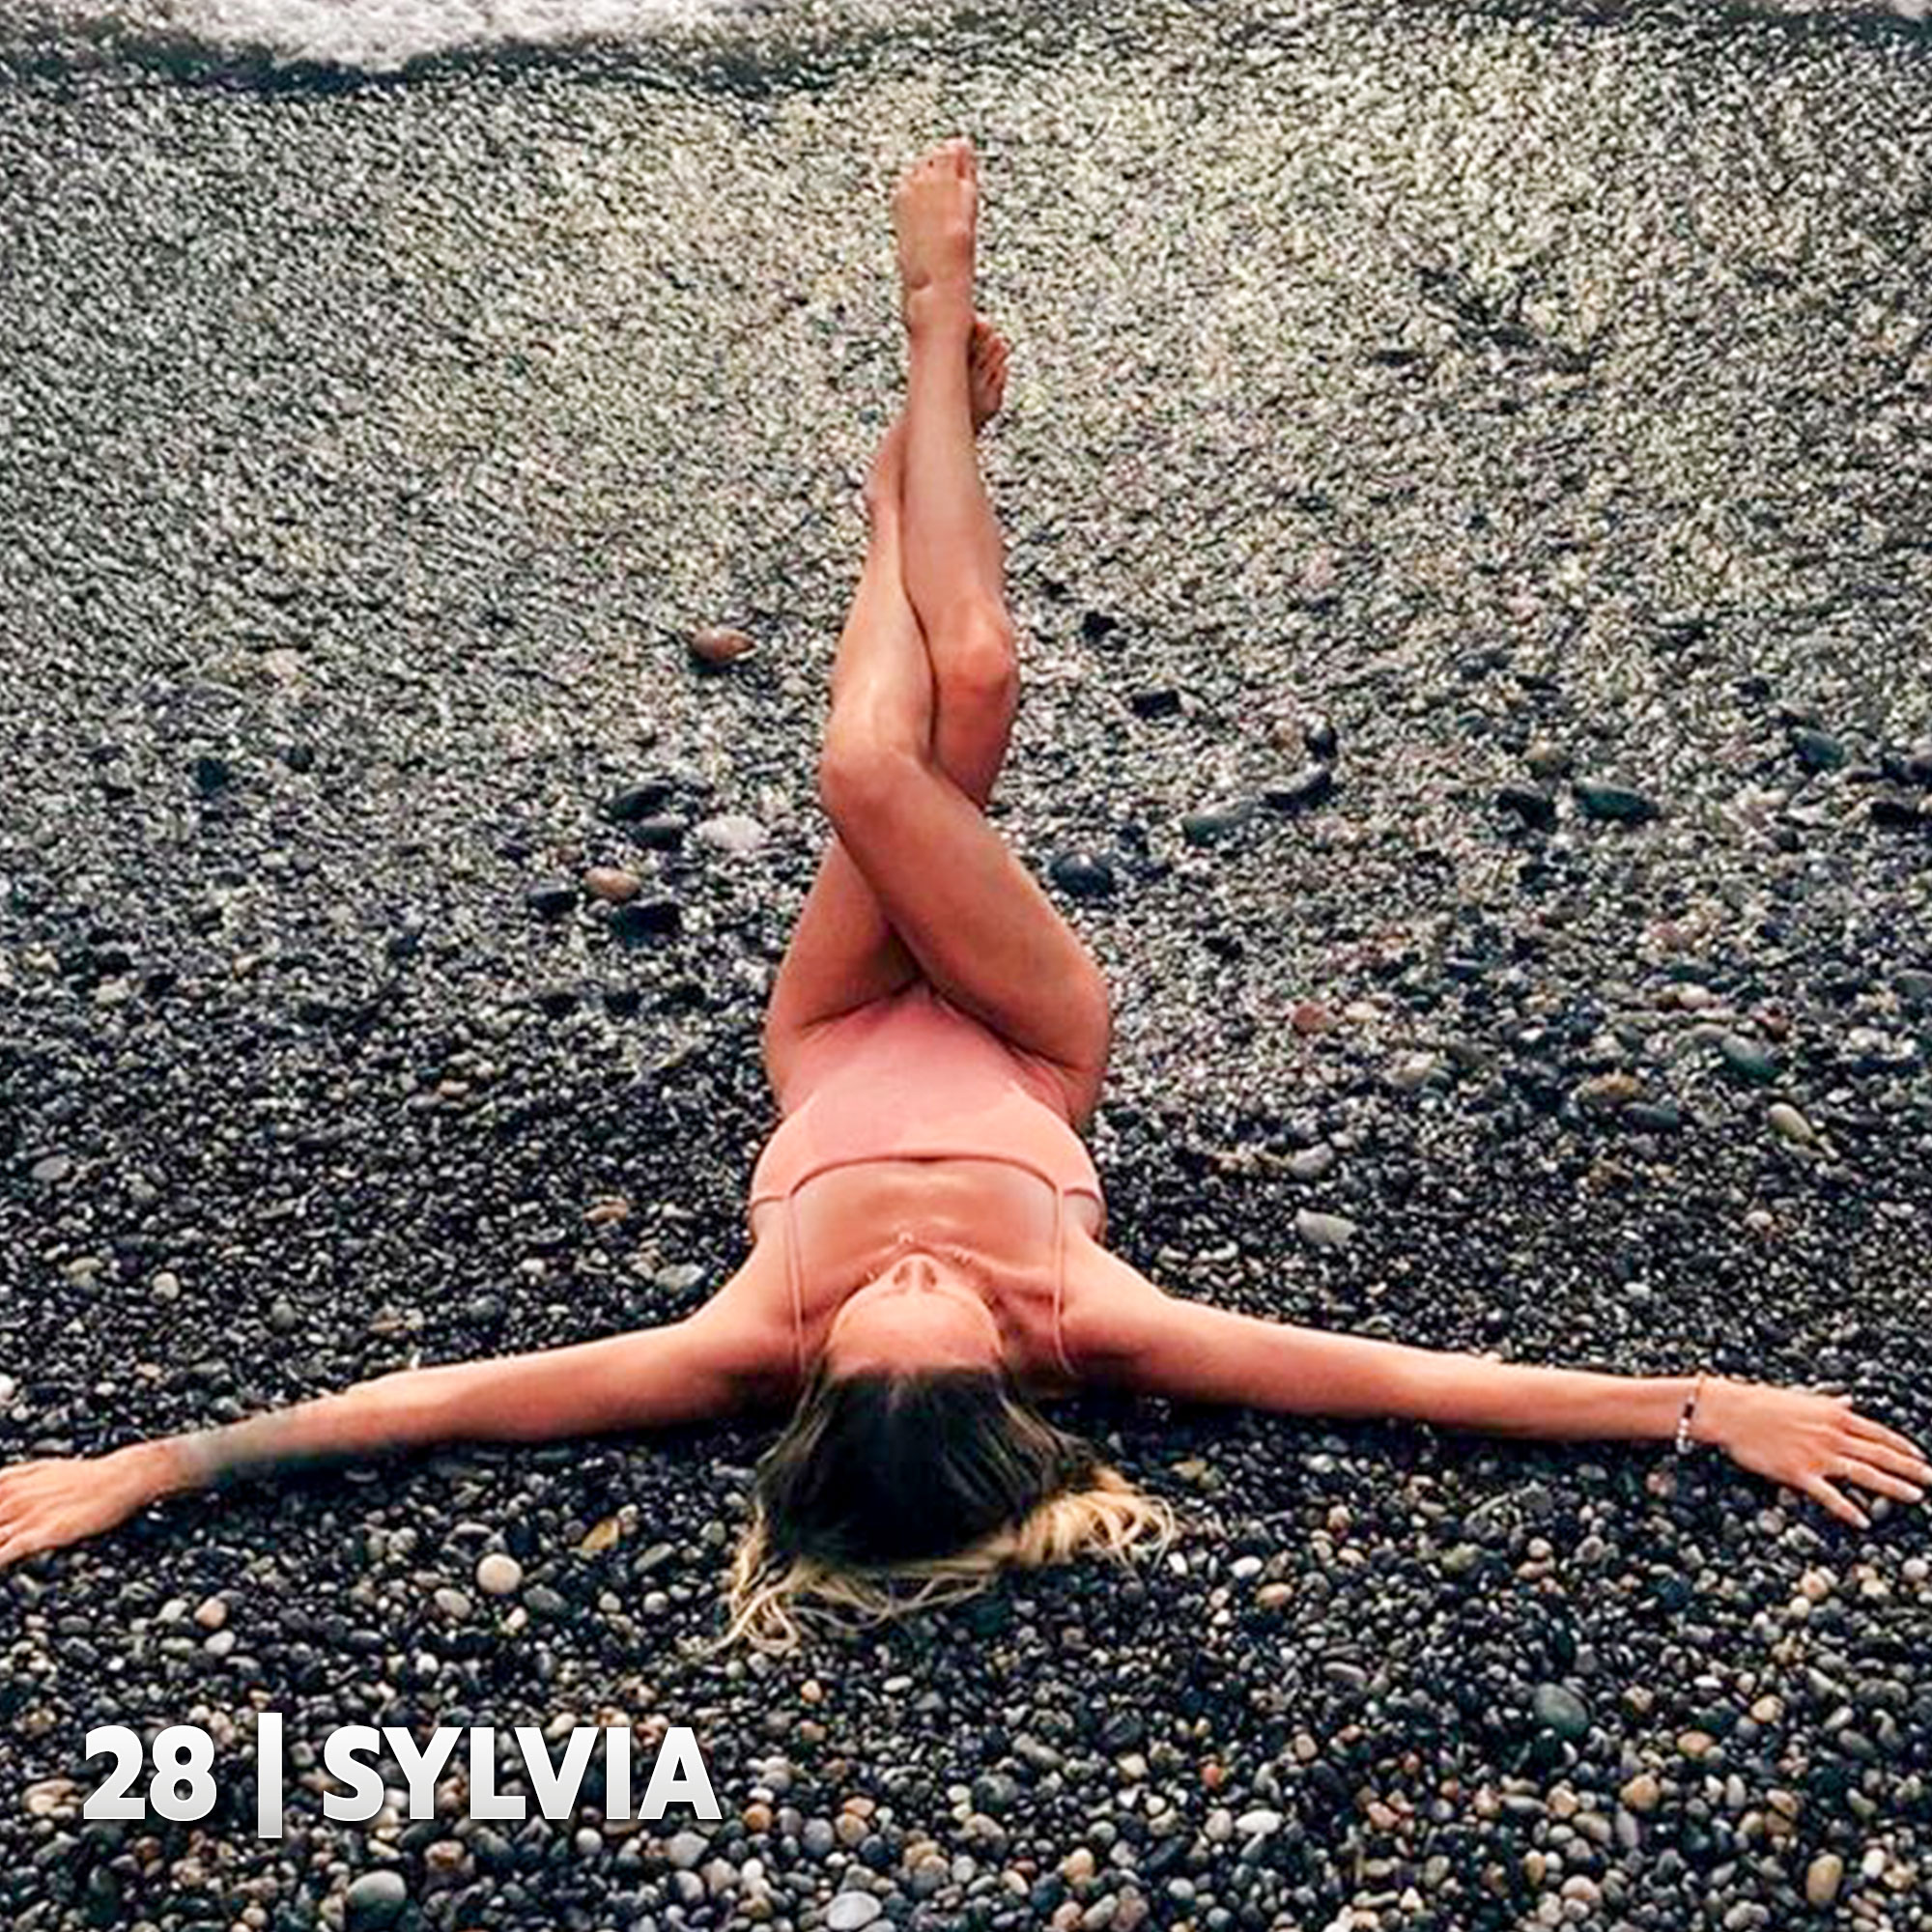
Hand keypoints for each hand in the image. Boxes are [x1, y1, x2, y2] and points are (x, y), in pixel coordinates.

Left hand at [0, 1449, 160, 1568]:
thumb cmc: (88, 1475)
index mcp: (10, 1482)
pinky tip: (0, 1563)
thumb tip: (2, 1483)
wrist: (122, 1477)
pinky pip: (6, 1552)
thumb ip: (15, 1478)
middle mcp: (13, 1499)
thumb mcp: (44, 1468)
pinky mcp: (43, 1533)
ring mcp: (27, 1517)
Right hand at [1699, 1379, 1929, 1528]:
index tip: (1920, 1457)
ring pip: (1864, 1473)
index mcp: (1833, 1414)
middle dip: (1911, 1468)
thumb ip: (1829, 1403)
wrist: (1729, 1410)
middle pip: (1880, 1454)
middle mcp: (1831, 1434)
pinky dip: (1847, 1509)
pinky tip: (1863, 1521)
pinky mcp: (1798, 1472)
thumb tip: (1849, 1400)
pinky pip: (1828, 1494)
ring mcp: (1816, 1454)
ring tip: (1916, 1497)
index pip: (1878, 1432)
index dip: (1902, 1446)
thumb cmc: (1760, 1402)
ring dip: (1893, 1486)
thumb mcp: (1801, 1398)